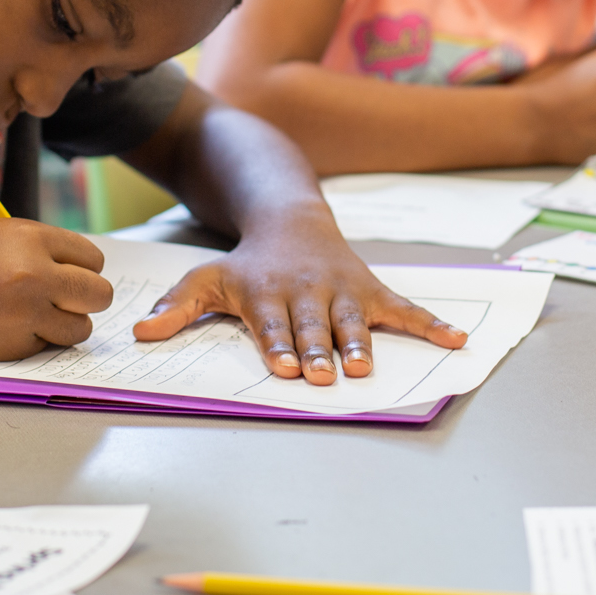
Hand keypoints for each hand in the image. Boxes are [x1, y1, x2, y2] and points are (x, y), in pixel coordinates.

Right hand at [0, 218, 112, 359]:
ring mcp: (25, 315)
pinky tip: (4, 328)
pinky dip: (35, 341)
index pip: (92, 258)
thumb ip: (34, 245)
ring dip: (65, 325)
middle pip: (99, 294)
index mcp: (30, 238)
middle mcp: (35, 275)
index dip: (82, 268)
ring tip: (34, 316)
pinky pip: (47, 347)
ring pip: (80, 328)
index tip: (70, 275)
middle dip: (86, 299)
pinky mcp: (11, 348)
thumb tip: (74, 265)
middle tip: (66, 301)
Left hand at [129, 209, 466, 383]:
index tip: (283, 367)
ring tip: (366, 367)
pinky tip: (454, 341)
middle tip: (322, 375)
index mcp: (268, 294)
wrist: (291, 219)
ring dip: (360, 343)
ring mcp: (342, 292)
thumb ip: (178, 307)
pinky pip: (405, 309)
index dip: (279, 346)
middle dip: (317, 351)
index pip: (273, 325)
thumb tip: (140, 332)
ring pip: (353, 320)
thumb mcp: (207, 277)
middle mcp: (307, 293)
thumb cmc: (248, 263)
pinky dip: (431, 324)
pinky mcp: (372, 291)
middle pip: (312, 327)